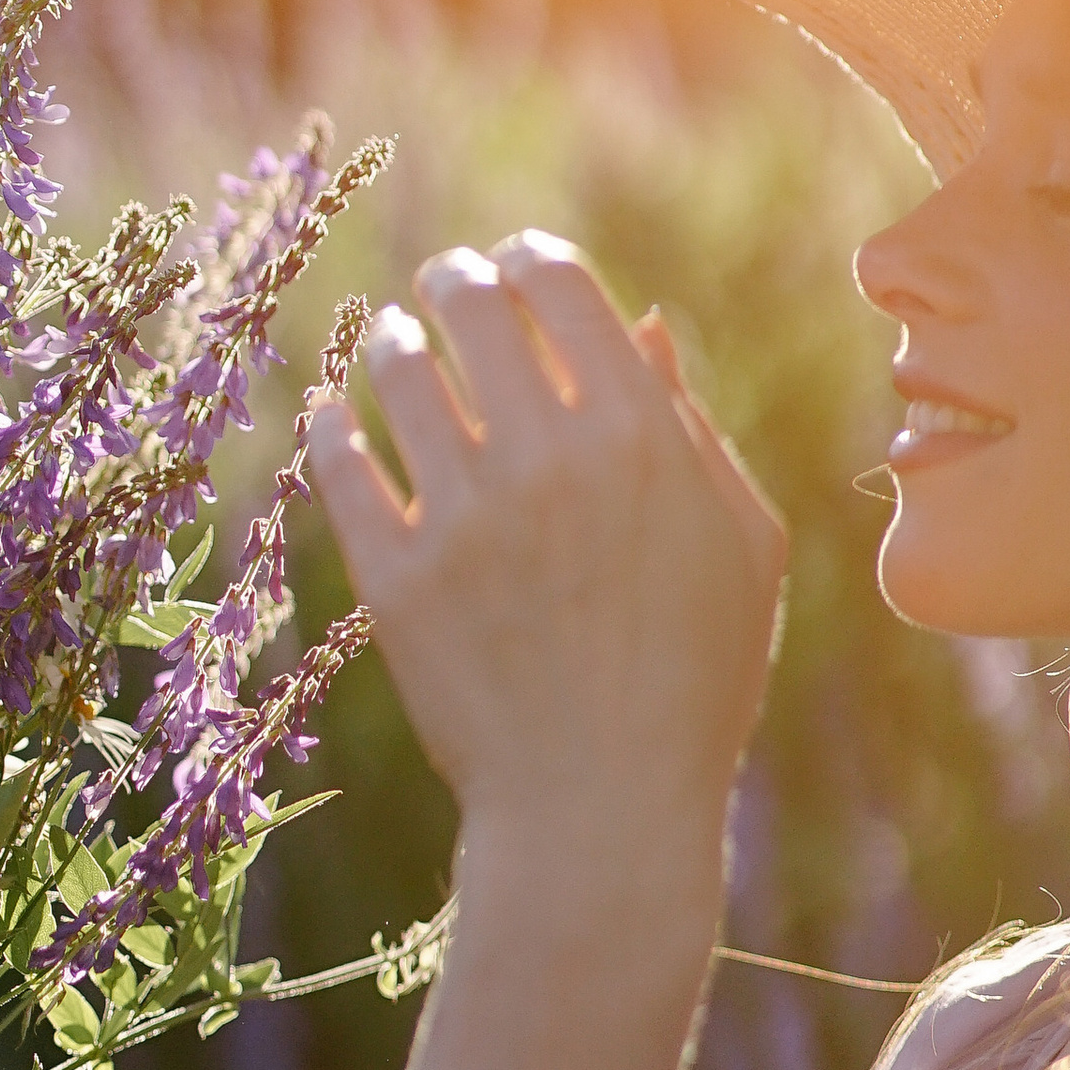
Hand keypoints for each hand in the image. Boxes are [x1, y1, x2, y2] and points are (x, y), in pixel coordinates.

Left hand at [308, 233, 785, 884]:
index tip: (513, 263)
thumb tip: (640, 324)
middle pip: (473, 308)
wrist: (601, 811)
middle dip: (454, 281)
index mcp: (640, 440)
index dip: (529, 258)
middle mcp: (548, 462)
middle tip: (443, 287)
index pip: (563, 288)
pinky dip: (329, 425)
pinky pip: (337, 466)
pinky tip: (334, 415)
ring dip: (389, 341)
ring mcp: (463, 520)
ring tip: (390, 345)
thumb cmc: (693, 682)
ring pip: (397, 373)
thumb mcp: (740, 548)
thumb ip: (693, 427)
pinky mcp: (394, 580)